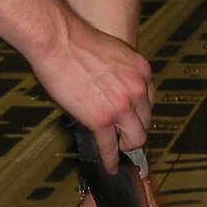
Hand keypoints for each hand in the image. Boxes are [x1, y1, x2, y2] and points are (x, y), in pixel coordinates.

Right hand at [29, 9, 152, 171]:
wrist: (59, 40)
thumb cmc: (74, 41)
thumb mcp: (110, 54)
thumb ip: (117, 74)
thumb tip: (108, 91)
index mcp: (141, 71)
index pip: (148, 100)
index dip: (139, 113)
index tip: (134, 120)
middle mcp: (137, 89)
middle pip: (145, 121)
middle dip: (135, 130)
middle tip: (126, 138)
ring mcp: (121, 106)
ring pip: (135, 138)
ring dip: (126, 146)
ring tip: (119, 152)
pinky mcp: (102, 119)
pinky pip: (110, 146)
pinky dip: (110, 159)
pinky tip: (109, 166)